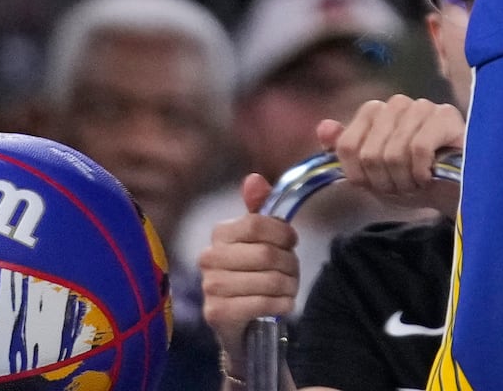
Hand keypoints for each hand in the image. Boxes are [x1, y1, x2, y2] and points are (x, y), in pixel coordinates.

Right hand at [198, 176, 299, 357]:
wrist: (240, 325)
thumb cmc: (252, 274)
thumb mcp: (259, 239)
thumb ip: (260, 208)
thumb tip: (253, 178)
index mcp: (219, 234)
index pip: (257, 224)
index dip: (282, 233)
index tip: (292, 242)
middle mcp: (208, 258)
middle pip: (266, 254)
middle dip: (289, 263)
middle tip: (293, 271)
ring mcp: (210, 287)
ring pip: (268, 279)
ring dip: (289, 285)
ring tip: (290, 288)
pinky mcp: (216, 314)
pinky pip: (261, 303)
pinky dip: (281, 304)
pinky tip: (284, 304)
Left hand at [317, 95, 464, 214]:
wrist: (450, 192)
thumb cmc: (410, 180)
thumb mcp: (371, 174)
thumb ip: (345, 151)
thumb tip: (323, 127)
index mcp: (375, 113)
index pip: (347, 145)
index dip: (360, 175)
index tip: (377, 184)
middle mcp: (397, 104)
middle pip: (370, 153)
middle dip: (384, 181)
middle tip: (401, 185)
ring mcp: (423, 106)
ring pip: (394, 153)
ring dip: (404, 180)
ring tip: (417, 181)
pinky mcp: (446, 116)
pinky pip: (419, 149)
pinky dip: (421, 173)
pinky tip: (430, 175)